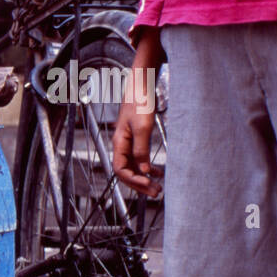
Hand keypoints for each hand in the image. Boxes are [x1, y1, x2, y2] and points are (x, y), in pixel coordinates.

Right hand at [111, 27, 164, 197]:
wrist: (141, 83)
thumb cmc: (140, 101)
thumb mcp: (142, 126)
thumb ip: (141, 149)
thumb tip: (145, 169)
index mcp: (119, 143)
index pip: (121, 170)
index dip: (134, 181)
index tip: (149, 185)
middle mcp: (121, 145)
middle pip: (126, 172)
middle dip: (140, 184)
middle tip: (156, 193)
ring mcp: (128, 142)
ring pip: (133, 167)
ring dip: (144, 178)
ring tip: (158, 186)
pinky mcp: (136, 137)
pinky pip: (139, 159)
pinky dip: (148, 168)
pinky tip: (158, 172)